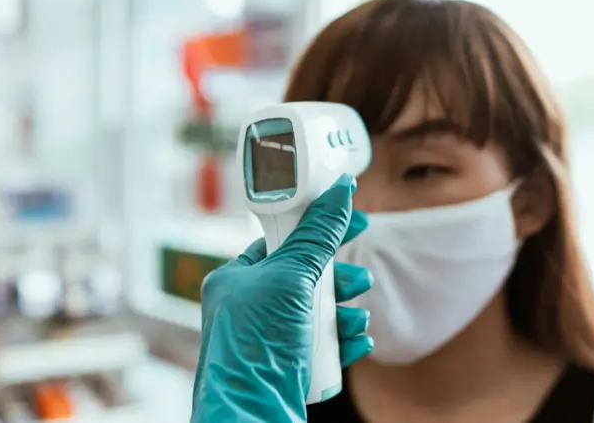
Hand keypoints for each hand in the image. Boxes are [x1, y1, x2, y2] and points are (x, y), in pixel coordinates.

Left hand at [191, 173, 372, 422]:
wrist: (252, 415)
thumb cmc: (257, 345)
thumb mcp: (291, 278)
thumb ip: (317, 236)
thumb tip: (340, 192)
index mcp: (236, 279)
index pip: (281, 239)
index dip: (317, 227)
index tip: (351, 220)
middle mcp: (248, 307)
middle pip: (306, 277)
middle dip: (338, 279)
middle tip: (358, 281)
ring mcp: (268, 339)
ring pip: (318, 312)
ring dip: (345, 312)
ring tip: (357, 319)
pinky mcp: (287, 366)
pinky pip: (322, 343)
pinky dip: (342, 340)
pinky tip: (357, 341)